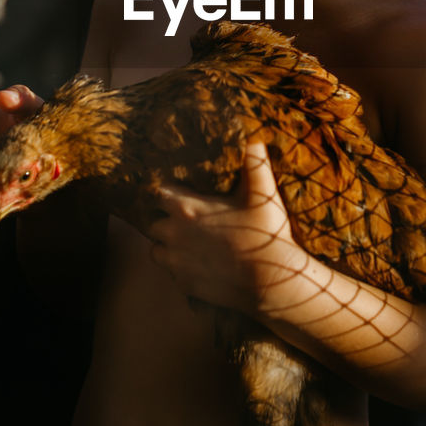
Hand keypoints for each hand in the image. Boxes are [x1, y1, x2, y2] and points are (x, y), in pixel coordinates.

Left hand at [149, 140, 304, 313]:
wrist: (273, 279)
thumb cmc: (267, 232)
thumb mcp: (263, 192)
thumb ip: (255, 163)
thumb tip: (254, 140)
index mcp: (186, 208)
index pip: (157, 193)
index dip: (166, 193)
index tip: (177, 194)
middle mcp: (174, 234)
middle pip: (152, 223)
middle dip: (165, 221)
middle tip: (185, 220)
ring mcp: (177, 262)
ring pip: (157, 251)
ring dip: (168, 246)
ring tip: (188, 244)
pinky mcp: (185, 284)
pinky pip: (172, 274)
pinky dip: (181, 270)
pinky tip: (199, 266)